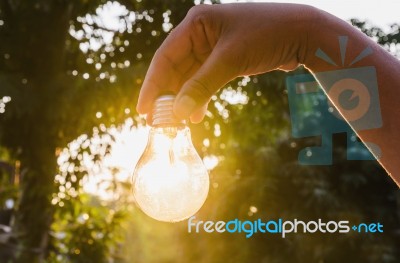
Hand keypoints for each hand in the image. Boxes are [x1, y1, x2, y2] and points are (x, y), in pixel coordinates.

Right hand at [136, 3, 316, 122]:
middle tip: (158, 122)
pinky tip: (195, 114)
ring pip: (189, 78)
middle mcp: (200, 34)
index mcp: (196, 24)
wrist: (302, 33)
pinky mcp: (223, 59)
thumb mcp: (231, 60)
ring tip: (176, 123)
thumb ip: (202, 85)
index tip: (144, 109)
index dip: (153, 85)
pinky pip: (204, 80)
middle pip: (174, 69)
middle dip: (167, 96)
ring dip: (183, 100)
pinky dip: (199, 97)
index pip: (165, 57)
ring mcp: (212, 47)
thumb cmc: (267, 35)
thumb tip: (178, 112)